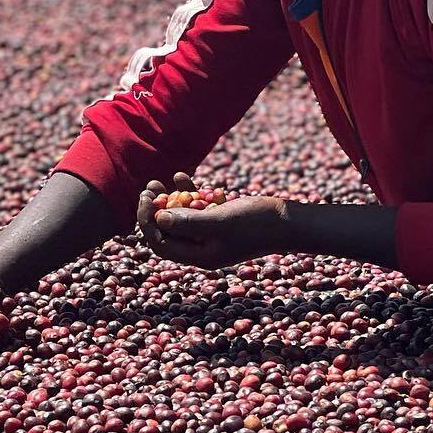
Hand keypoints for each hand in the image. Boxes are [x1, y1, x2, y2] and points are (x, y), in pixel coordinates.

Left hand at [139, 181, 288, 269]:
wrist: (287, 221)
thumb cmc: (255, 223)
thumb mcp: (219, 222)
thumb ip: (188, 223)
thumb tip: (158, 220)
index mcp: (200, 256)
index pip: (161, 244)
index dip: (147, 223)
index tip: (145, 199)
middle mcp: (203, 248)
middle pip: (168, 231)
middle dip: (154, 210)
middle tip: (149, 188)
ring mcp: (211, 234)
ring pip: (180, 218)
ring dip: (167, 200)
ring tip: (158, 182)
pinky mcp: (220, 220)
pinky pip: (197, 208)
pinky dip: (188, 194)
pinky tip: (183, 176)